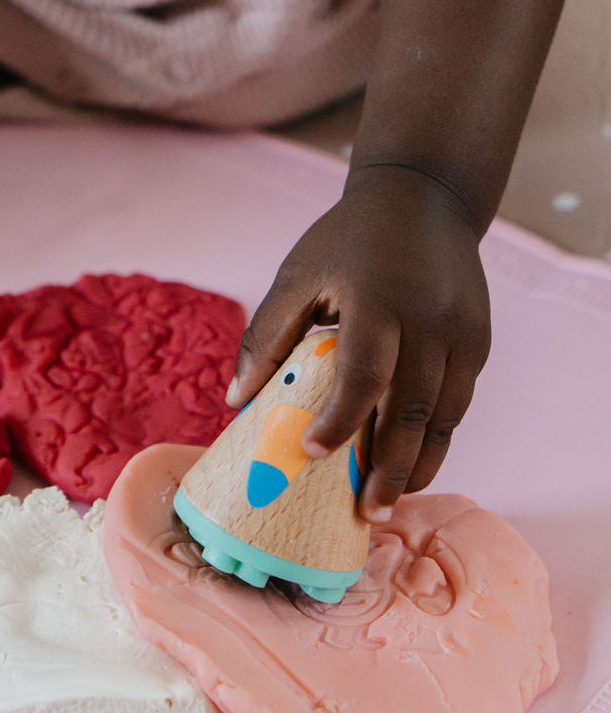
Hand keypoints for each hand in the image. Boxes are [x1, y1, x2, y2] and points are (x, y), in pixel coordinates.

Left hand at [227, 163, 491, 522]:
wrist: (425, 199)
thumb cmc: (346, 241)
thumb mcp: (298, 275)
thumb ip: (267, 336)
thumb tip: (235, 401)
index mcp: (377, 301)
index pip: (363, 373)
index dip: (341, 419)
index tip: (311, 454)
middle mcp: (428, 321)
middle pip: (412, 409)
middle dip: (391, 467)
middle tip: (369, 514)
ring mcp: (461, 333)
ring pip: (445, 415)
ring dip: (421, 463)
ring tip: (392, 502)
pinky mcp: (478, 341)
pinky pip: (458, 402)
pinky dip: (437, 437)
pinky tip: (413, 462)